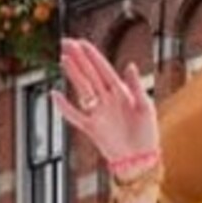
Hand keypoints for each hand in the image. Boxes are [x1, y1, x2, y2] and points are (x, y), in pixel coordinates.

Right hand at [53, 39, 160, 202]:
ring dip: (73, 75)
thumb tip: (130, 65)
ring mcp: (97, 113)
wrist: (141, 160)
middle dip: (78, 58)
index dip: (93, 56)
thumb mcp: (146, 108)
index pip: (104, 70)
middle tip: (66, 42)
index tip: (81, 42)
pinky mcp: (91, 128)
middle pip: (89, 75)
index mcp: (121, 93)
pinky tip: (55, 95)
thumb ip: (136, 86)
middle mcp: (107, 100)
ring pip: (82, 89)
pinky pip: (74, 115)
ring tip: (63, 59)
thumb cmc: (147, 135)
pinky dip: (64, 107)